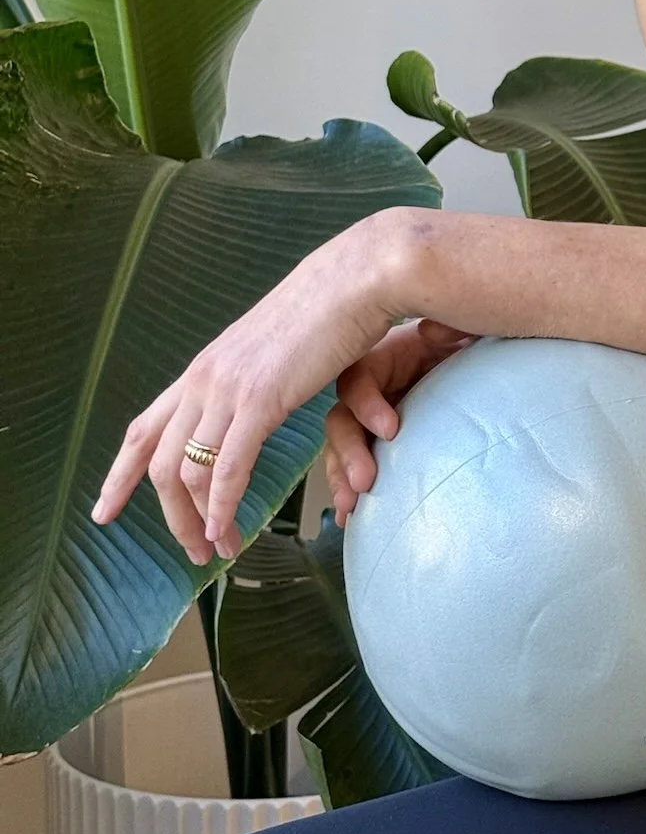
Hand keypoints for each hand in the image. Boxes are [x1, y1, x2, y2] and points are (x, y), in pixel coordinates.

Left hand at [90, 208, 426, 565]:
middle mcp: (204, 378)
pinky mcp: (260, 399)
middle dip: (170, 517)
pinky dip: (224, 507)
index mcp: (204, 368)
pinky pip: (227, 467)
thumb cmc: (325, 312)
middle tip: (194, 552)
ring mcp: (228, 388)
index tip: (104, 511)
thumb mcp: (270, 350)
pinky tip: (230, 530)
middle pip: (161, 463)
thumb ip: (250, 380)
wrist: (353, 281)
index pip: (145, 427)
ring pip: (188, 472)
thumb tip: (251, 406)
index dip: (121, 473)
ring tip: (220, 549)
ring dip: (199, 521)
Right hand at [324, 318, 479, 528]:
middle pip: (342, 417)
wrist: (488, 371)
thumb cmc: (474, 347)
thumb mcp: (465, 333)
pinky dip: (348, 490)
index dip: (366, 404)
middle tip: (364, 482)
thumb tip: (432, 329)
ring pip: (341, 447)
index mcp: (389, 356)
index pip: (359, 377)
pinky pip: (354, 466)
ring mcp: (376, 419)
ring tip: (350, 506)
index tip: (391, 431)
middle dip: (347, 451)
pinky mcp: (383, 445)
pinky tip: (348, 518)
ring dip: (340, 476)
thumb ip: (453, 328)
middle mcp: (376, 389)